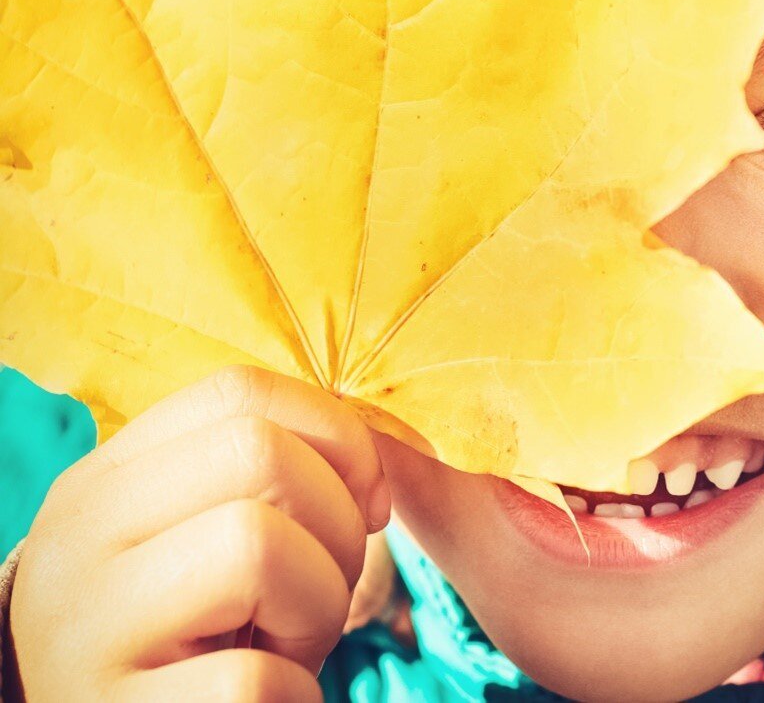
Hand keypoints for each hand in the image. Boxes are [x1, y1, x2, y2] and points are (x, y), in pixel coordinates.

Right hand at [8, 365, 390, 701]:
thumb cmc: (190, 638)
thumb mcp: (204, 538)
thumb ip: (270, 478)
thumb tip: (387, 460)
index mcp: (106, 480)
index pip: (239, 391)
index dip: (338, 435)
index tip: (370, 502)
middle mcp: (77, 538)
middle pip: (259, 454)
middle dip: (337, 525)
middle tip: (322, 592)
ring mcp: (82, 630)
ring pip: (254, 546)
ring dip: (319, 608)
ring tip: (289, 648)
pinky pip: (250, 679)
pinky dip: (294, 694)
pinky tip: (271, 701)